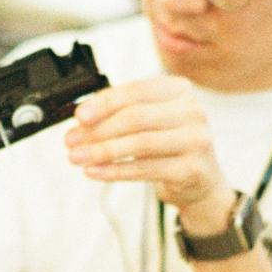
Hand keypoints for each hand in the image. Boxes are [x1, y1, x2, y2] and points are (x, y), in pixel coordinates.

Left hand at [66, 77, 230, 235]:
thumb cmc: (168, 146)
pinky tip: (95, 172)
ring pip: (139, 144)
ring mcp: (196, 140)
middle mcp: (193, 111)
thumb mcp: (148, 121)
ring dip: (101, 151)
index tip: (79, 117)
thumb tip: (81, 120)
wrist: (200, 182)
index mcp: (179, 90)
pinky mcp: (192, 169)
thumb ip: (120, 113)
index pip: (135, 91)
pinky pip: (145, 169)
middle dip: (98, 130)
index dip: (103, 103)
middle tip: (71, 141)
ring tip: (77, 158)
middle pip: (135, 117)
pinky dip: (115, 171)